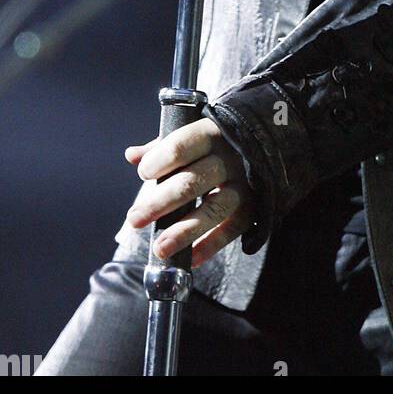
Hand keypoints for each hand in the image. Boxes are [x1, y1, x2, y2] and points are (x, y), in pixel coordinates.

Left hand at [122, 117, 254, 268]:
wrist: (259, 144)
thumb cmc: (210, 144)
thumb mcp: (190, 135)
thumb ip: (162, 146)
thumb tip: (132, 155)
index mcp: (211, 134)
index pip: (182, 146)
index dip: (159, 161)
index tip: (143, 173)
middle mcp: (230, 158)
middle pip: (192, 182)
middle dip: (160, 203)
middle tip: (134, 219)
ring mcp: (243, 184)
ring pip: (213, 209)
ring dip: (183, 231)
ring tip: (159, 248)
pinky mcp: (253, 207)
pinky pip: (232, 229)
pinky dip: (211, 245)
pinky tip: (190, 259)